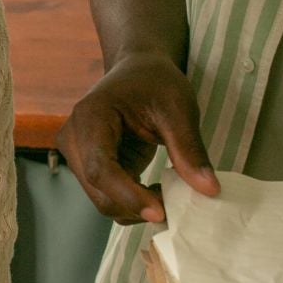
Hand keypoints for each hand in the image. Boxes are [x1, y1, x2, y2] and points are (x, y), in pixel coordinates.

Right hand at [56, 53, 219, 223]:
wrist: (138, 70)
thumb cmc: (155, 82)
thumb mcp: (179, 109)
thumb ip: (190, 150)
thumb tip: (209, 191)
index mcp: (90, 117)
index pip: (100, 169)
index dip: (128, 195)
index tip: (161, 212)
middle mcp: (73, 139)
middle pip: (98, 191)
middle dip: (136, 206)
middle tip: (176, 206)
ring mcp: (77, 155)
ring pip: (102, 200)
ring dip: (136, 208)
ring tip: (169, 195)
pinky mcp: (88, 167)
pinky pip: (108, 197)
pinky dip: (133, 203)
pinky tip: (157, 192)